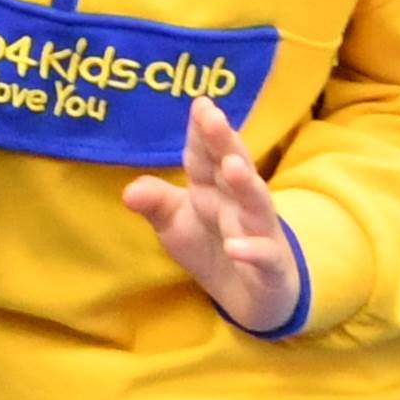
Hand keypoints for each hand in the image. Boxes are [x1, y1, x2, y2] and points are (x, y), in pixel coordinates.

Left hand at [128, 97, 306, 335]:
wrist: (251, 296)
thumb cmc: (212, 246)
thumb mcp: (175, 225)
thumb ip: (155, 204)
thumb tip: (128, 191)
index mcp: (212, 187)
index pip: (205, 155)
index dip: (202, 131)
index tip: (200, 102)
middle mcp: (238, 202)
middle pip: (233, 167)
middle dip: (224, 142)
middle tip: (214, 116)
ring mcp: (259, 232)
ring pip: (256, 204)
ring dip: (246, 184)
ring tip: (232, 166)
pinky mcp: (271, 268)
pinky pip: (265, 257)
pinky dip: (253, 251)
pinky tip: (236, 248)